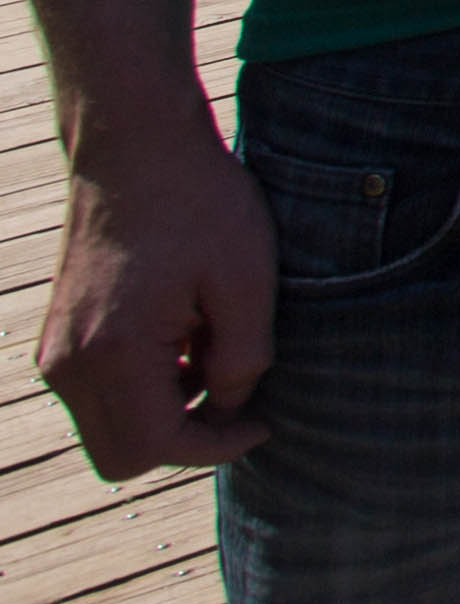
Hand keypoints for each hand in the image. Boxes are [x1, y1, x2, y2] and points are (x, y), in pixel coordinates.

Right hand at [34, 132, 274, 476]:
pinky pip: (97, 394)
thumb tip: (230, 406)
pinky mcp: (58, 334)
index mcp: (112, 352)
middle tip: (235, 397)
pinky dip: (143, 389)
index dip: (215, 448)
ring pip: (107, 428)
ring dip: (163, 414)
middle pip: (120, 456)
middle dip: (183, 441)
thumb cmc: (198, 203)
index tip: (260, 422)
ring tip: (212, 353)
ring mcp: (55, 349)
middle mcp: (69, 362)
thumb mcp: (246, 279)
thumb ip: (243, 358)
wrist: (135, 147)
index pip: (154, 447)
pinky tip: (184, 341)